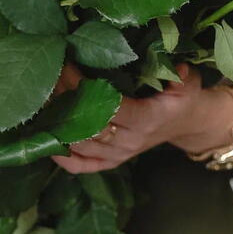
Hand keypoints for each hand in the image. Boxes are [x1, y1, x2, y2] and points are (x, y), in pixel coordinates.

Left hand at [51, 63, 232, 173]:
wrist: (186, 124)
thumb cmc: (183, 98)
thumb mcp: (189, 83)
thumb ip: (181, 76)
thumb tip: (173, 70)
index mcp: (146, 120)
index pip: (109, 108)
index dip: (85, 89)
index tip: (67, 67)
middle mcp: (129, 141)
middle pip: (88, 125)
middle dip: (66, 101)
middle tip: (48, 78)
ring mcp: (118, 155)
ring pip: (81, 144)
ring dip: (59, 122)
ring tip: (43, 98)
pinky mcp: (111, 161)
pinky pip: (83, 166)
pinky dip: (64, 157)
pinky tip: (47, 140)